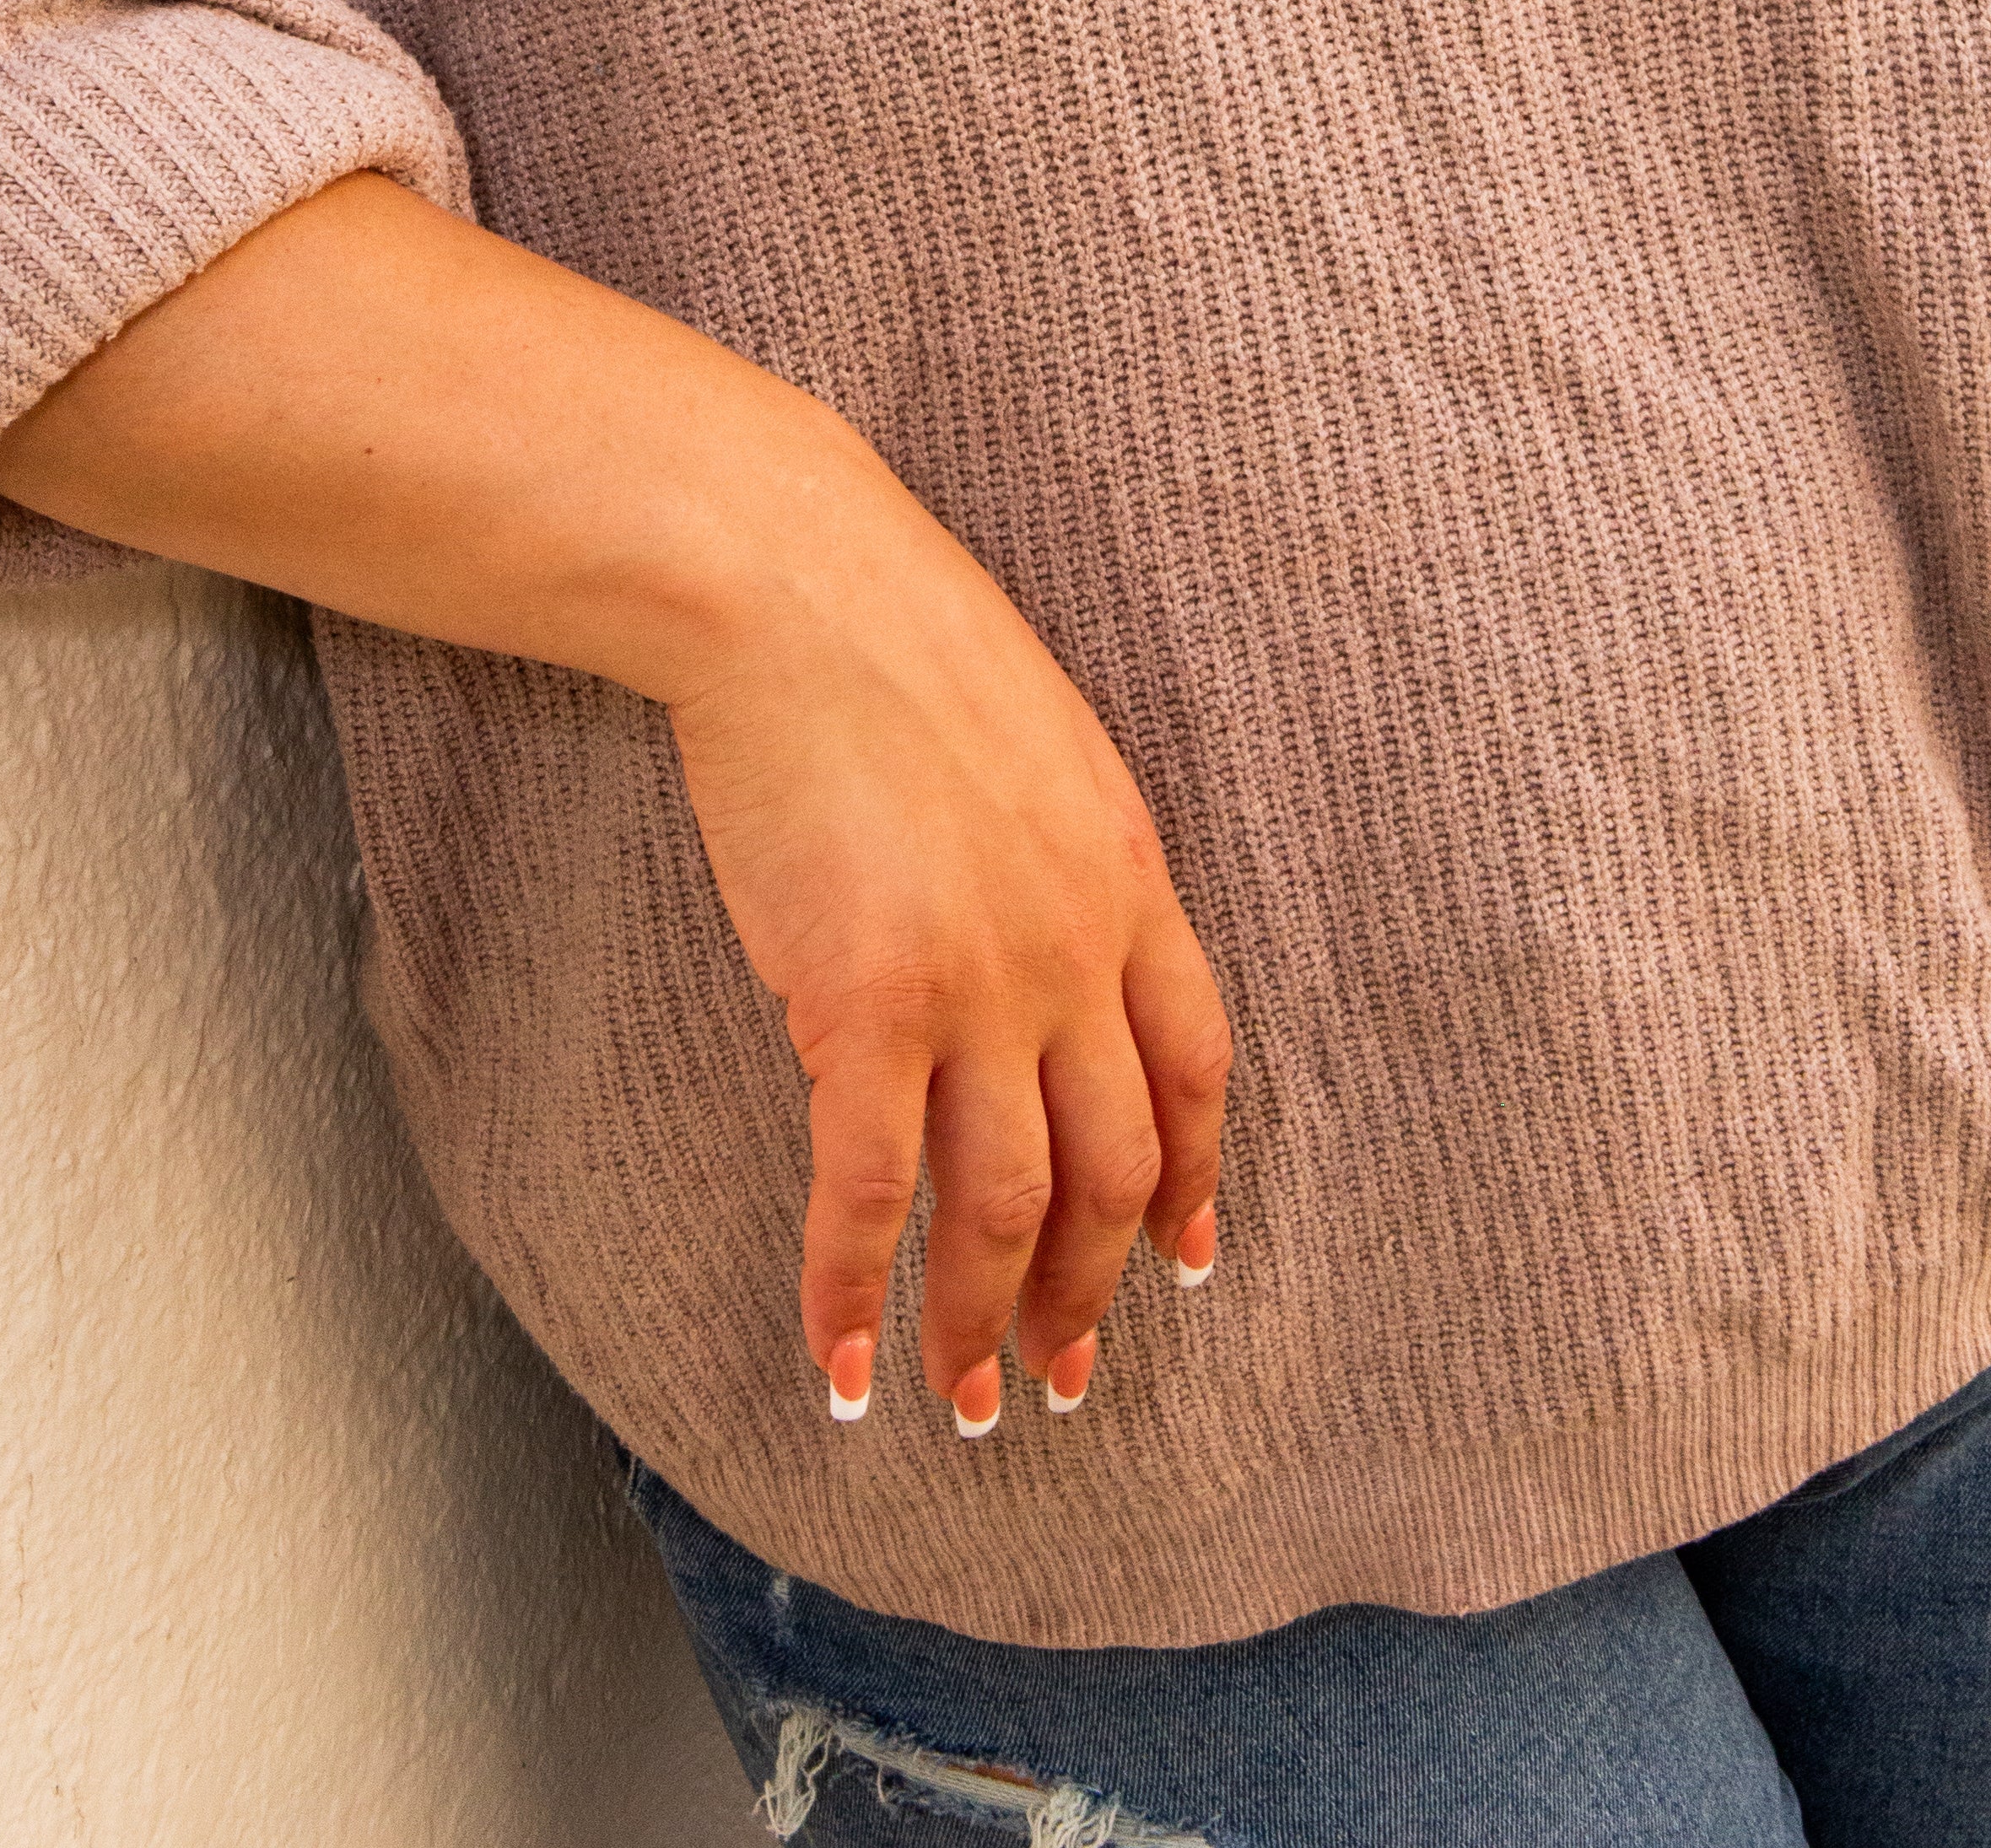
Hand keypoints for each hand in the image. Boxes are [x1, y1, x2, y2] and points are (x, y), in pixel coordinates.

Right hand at [663, 443, 1230, 1430]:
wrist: (797, 588)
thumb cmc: (889, 636)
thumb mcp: (1034, 735)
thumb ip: (1053, 846)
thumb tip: (1031, 924)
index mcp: (1126, 872)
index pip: (1193, 1065)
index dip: (1192, 1176)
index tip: (1184, 1259)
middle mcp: (1076, 945)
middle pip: (1113, 1164)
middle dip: (1091, 1288)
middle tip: (1064, 1374)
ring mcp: (980, 982)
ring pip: (1007, 1205)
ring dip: (984, 1322)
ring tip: (965, 1402)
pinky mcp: (867, 1003)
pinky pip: (871, 1191)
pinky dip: (855, 1295)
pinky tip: (842, 1367)